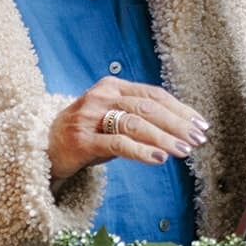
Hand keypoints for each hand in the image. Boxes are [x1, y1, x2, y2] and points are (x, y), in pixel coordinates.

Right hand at [48, 78, 207, 191]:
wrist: (44, 147)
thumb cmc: (87, 134)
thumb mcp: (113, 119)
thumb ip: (141, 119)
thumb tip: (182, 131)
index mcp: (112, 87)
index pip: (153, 95)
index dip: (180, 109)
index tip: (201, 125)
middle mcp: (101, 97)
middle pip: (148, 107)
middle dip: (177, 124)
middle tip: (198, 139)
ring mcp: (89, 118)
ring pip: (135, 124)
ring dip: (164, 138)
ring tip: (184, 150)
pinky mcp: (81, 140)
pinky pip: (117, 144)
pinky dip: (141, 151)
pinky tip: (159, 158)